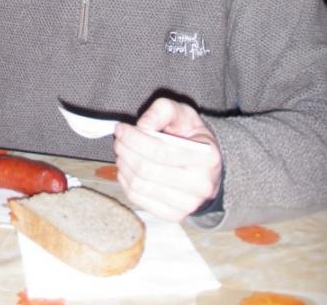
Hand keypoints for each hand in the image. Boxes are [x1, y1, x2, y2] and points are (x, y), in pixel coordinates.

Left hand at [114, 97, 222, 221]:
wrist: (207, 169)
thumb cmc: (192, 137)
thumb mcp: (183, 113)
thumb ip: (162, 111)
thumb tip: (142, 126)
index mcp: (207, 157)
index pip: (160, 151)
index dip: (134, 138)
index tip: (121, 128)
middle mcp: (201, 185)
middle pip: (146, 169)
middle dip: (125, 150)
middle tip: (119, 139)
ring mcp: (188, 205)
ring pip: (139, 186)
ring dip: (123, 165)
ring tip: (122, 152)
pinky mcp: (174, 215)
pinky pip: (138, 199)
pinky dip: (125, 181)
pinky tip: (127, 168)